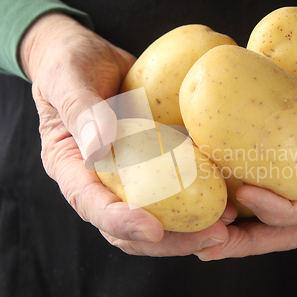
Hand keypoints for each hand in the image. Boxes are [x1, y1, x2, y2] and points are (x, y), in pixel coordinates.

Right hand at [20, 12, 232, 255]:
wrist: (86, 56)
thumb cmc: (68, 64)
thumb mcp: (67, 79)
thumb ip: (80, 110)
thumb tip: (101, 148)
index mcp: (72, 169)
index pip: (93, 206)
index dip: (122, 223)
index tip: (154, 230)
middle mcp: (101, 181)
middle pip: (131, 228)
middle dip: (170, 240)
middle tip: (212, 236)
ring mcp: (129, 175)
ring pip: (158, 216)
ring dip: (191, 229)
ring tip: (227, 226)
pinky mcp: (152, 163)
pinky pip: (175, 188)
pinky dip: (200, 198)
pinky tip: (229, 198)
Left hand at [196, 37, 296, 259]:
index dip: (281, 210)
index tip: (247, 192)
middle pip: (284, 229)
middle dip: (247, 241)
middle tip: (210, 244)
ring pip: (265, 218)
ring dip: (233, 229)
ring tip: (199, 229)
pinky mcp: (278, 164)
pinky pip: (254, 186)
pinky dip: (227, 196)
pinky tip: (200, 190)